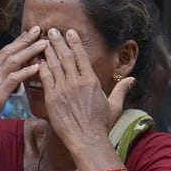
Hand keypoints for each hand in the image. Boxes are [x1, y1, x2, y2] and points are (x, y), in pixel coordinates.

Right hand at [0, 26, 44, 137]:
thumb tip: (8, 81)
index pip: (2, 53)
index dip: (16, 42)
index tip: (28, 34)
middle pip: (8, 51)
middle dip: (24, 40)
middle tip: (38, 29)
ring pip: (13, 61)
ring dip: (29, 51)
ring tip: (43, 44)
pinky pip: (13, 79)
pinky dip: (26, 71)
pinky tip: (37, 66)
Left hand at [37, 27, 133, 151]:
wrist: (86, 139)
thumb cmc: (101, 125)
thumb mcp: (115, 106)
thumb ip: (121, 90)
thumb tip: (132, 79)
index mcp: (91, 81)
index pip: (81, 56)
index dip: (74, 43)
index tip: (69, 33)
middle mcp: (76, 82)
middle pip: (66, 56)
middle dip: (58, 42)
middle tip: (52, 30)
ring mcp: (63, 89)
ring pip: (54, 65)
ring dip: (48, 52)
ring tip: (43, 41)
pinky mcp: (52, 98)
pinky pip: (45, 79)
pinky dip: (41, 68)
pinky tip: (38, 60)